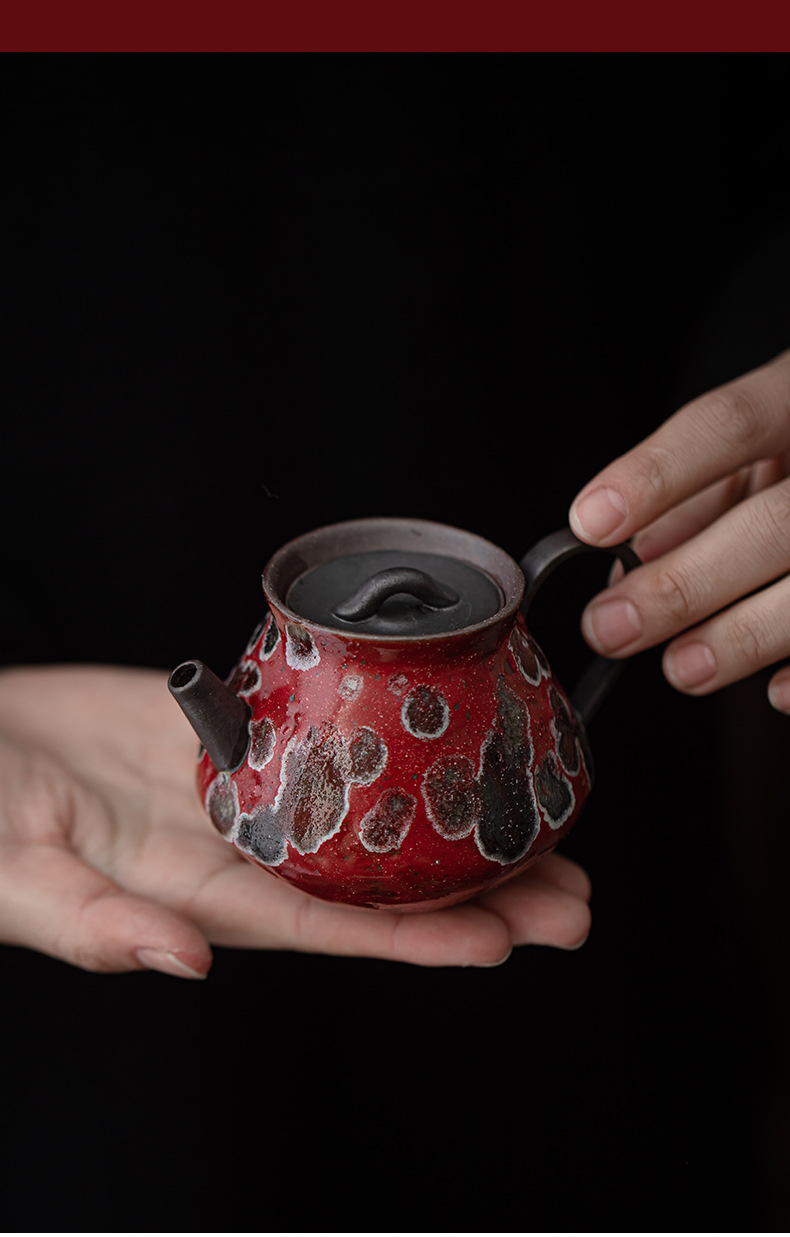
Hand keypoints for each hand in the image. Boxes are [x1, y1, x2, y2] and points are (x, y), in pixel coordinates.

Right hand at [0, 665, 590, 976]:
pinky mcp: (232, 724)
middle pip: (375, 876)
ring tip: (546, 831)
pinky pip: (324, 736)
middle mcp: (239, 846)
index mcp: (199, 894)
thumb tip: (184, 961)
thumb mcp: (17, 880)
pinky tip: (447, 744)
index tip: (505, 940)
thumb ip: (96, 923)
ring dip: (453, 822)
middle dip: (476, 892)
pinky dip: (388, 743)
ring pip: (367, 808)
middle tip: (573, 899)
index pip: (329, 924)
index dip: (418, 935)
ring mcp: (243, 783)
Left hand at [569, 349, 789, 710]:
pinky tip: (776, 692)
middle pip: (773, 523)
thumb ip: (689, 500)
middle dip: (682, 584)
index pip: (728, 425)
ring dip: (744, 636)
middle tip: (612, 627)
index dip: (657, 475)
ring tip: (680, 668)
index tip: (590, 523)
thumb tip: (622, 572)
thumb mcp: (752, 450)